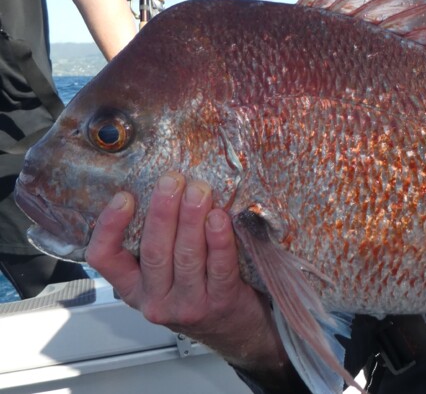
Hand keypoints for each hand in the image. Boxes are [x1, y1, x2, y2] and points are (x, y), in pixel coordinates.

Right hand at [85, 173, 288, 373]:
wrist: (236, 331)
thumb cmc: (200, 292)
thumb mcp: (166, 275)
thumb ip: (159, 243)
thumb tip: (162, 188)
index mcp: (134, 288)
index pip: (105, 258)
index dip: (110, 226)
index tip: (124, 196)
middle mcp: (156, 300)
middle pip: (154, 251)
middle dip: (163, 211)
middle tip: (172, 180)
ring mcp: (189, 305)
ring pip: (186, 257)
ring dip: (192, 219)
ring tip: (198, 191)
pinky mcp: (221, 303)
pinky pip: (219, 268)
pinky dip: (219, 241)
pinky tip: (220, 219)